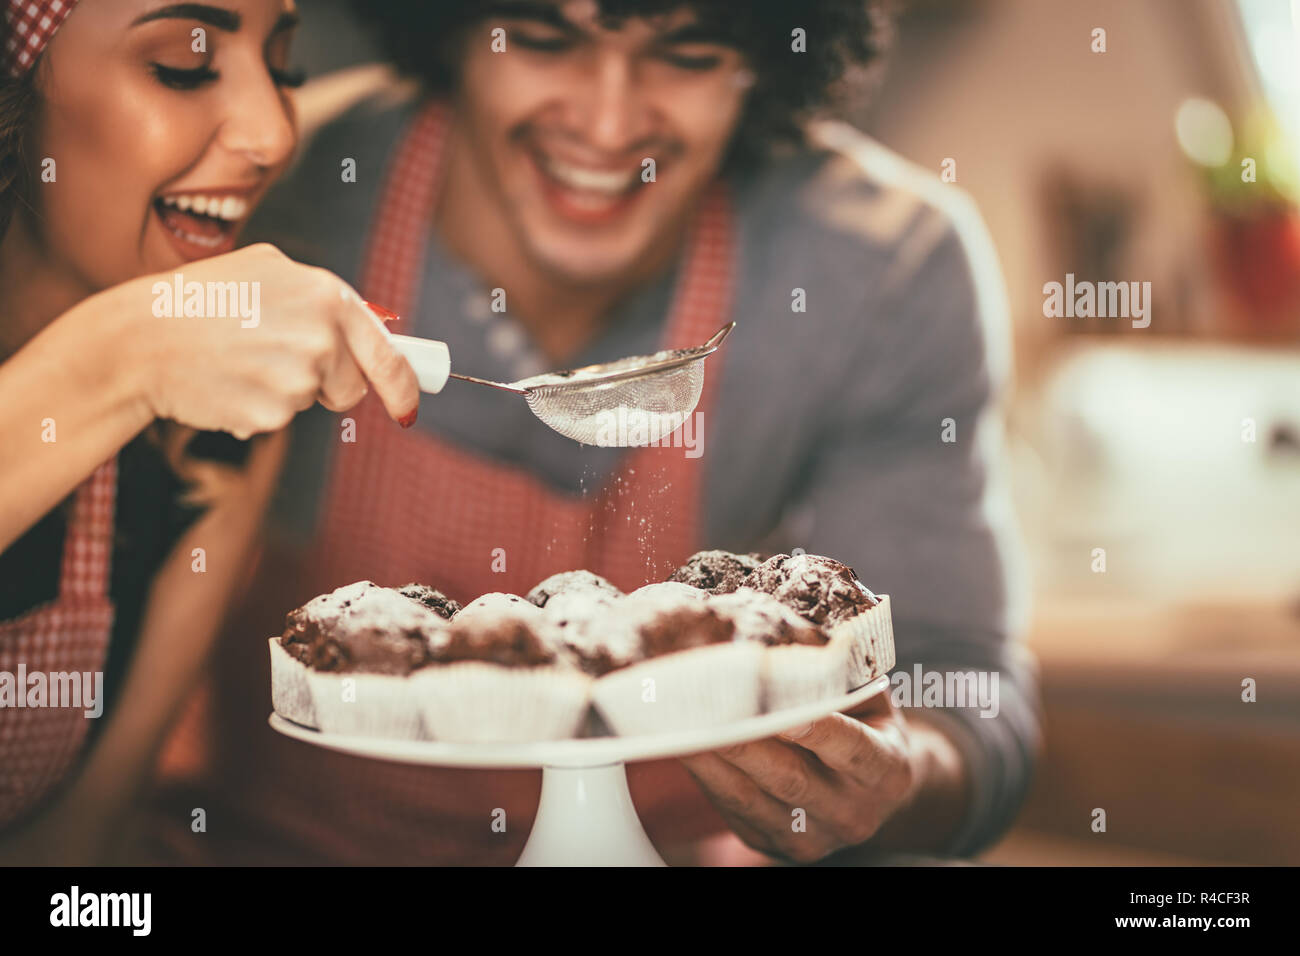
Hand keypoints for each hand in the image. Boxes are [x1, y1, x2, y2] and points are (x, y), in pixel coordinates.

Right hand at [112, 243, 418, 437]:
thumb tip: (376, 328)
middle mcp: (321, 337)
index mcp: (327, 296)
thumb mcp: (268, 271)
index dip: (404, 386)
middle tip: (276, 360)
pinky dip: (258, 407)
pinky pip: (281, 419)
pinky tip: (228, 382)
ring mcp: (298, 377)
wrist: (141, 339)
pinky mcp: (274, 413)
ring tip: (241, 360)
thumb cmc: (201, 301)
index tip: (408, 405)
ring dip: (285, 390)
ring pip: (312, 401)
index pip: (388, 355)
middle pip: (352, 387)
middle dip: (327, 384)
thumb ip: (323, 299)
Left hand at [680, 694, 954, 863]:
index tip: (777, 704)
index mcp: (886, 771)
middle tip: (706, 705)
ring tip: (678, 720)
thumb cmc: (865, 725)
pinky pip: (732, 809)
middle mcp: (852, 813)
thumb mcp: (868, 698)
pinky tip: (682, 742)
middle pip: (790, 777)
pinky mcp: (773, 845)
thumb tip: (782, 630)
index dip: (814, 727)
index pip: (850, 747)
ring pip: (752, 798)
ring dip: (711, 758)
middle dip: (743, 739)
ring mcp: (813, 838)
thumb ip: (837, 675)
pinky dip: (705, 774)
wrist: (872, 792)